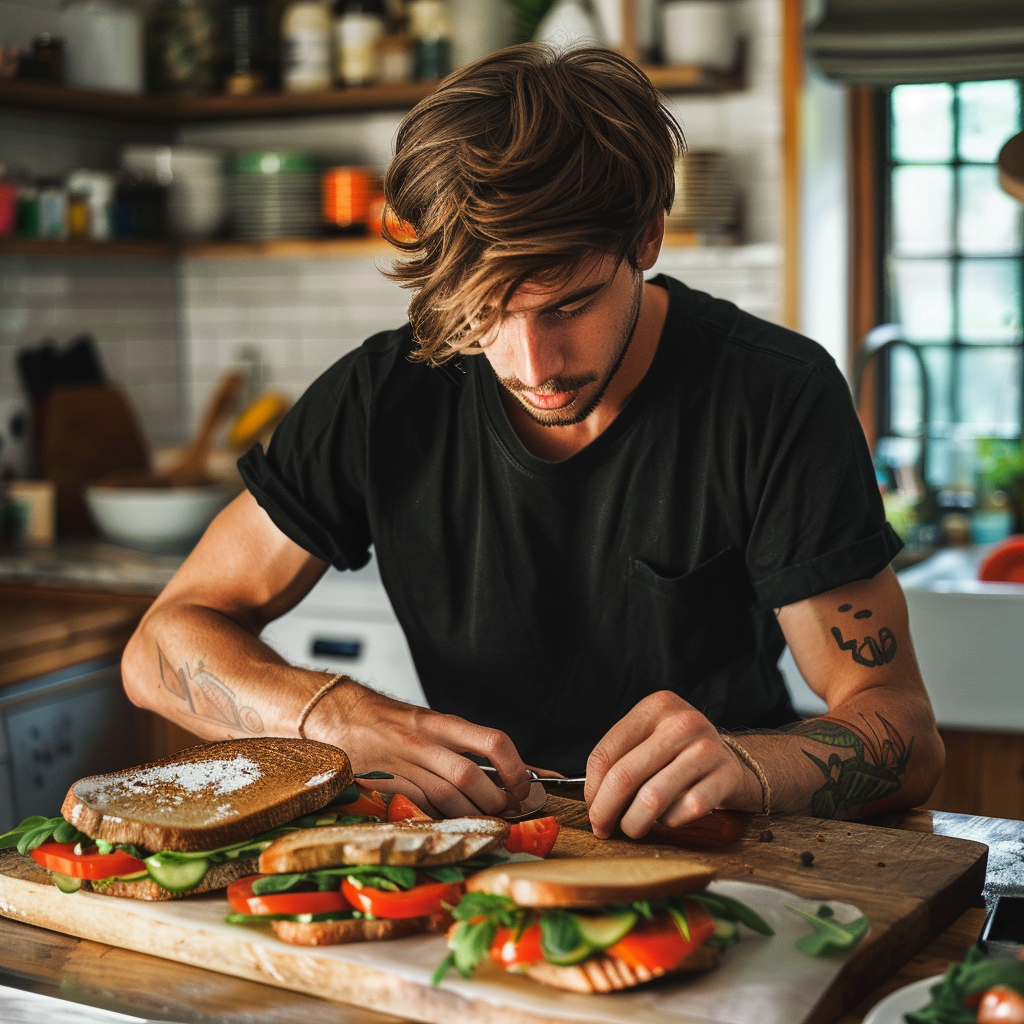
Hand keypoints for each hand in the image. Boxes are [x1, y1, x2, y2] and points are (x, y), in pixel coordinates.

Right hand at [305, 678, 531, 817]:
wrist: (334, 713)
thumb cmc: (384, 719)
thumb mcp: (425, 721)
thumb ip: (459, 743)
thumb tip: (508, 768)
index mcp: (439, 722)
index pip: (491, 741)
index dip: (516, 767)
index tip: (527, 784)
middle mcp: (423, 741)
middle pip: (470, 778)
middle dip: (495, 800)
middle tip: (508, 810)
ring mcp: (403, 765)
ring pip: (448, 797)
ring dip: (473, 814)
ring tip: (487, 818)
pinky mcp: (385, 785)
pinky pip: (422, 808)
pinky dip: (443, 818)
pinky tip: (451, 821)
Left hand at [584, 690, 754, 838]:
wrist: (731, 761)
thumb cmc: (678, 754)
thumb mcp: (649, 739)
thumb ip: (619, 759)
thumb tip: (592, 799)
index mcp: (656, 707)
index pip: (606, 753)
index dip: (592, 789)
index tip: (591, 808)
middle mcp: (682, 722)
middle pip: (624, 776)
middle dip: (606, 810)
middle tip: (602, 828)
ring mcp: (707, 749)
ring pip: (652, 798)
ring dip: (635, 822)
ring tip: (633, 827)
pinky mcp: (727, 776)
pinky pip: (685, 811)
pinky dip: (670, 821)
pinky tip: (669, 817)